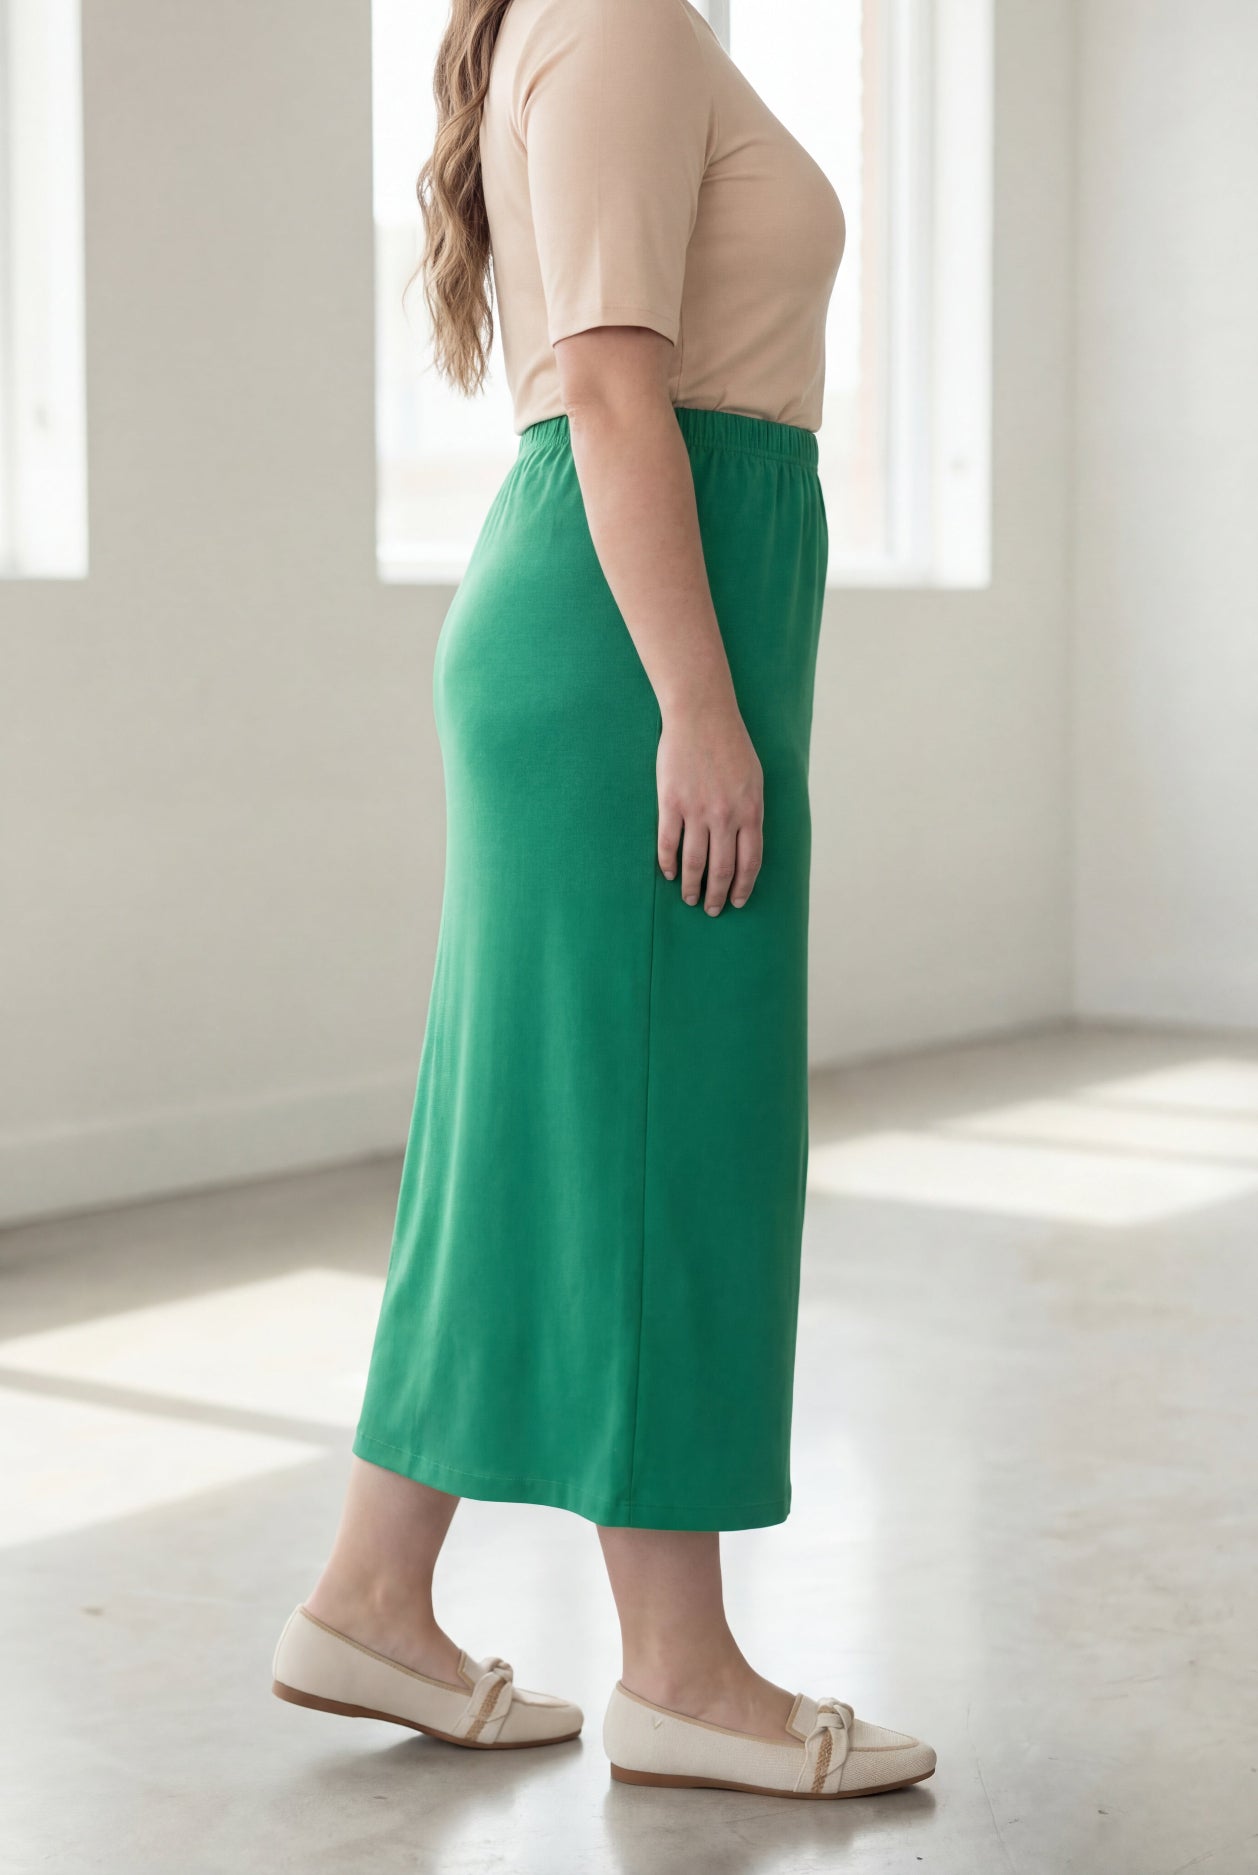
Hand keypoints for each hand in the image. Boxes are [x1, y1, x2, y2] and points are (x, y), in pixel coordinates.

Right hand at [656, 696, 763, 914]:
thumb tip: (745, 841)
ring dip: (692, 886)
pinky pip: (668, 843)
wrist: (701, 715)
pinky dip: (668, 863)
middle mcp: (725, 816)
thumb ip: (751, 810)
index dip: (743, 886)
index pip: (750, 861)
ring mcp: (697, 811)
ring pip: (694, 862)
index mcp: (750, 810)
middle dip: (717, 895)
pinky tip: (669, 873)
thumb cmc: (731, 743)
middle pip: (722, 869)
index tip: (737, 901)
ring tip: (690, 899)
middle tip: (712, 909)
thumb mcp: (754, 778)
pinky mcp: (671, 803)